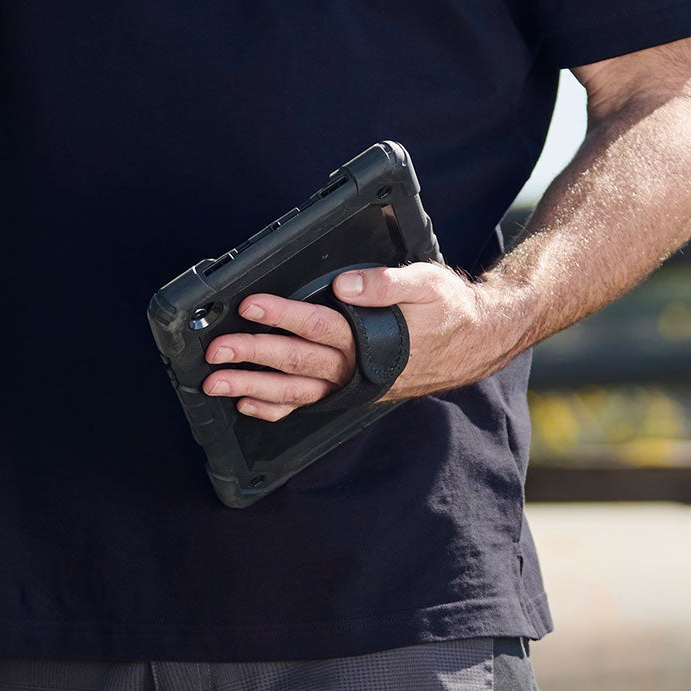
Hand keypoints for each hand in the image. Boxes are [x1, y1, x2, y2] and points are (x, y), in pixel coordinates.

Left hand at [201, 264, 508, 422]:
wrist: (475, 341)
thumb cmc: (448, 307)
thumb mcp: (424, 283)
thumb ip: (384, 283)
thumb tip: (344, 283)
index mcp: (371, 336)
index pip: (317, 325)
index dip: (281, 314)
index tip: (249, 305)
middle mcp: (357, 366)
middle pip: (296, 361)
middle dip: (252, 356)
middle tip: (215, 352)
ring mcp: (353, 384)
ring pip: (296, 390)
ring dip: (254, 387)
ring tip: (217, 384)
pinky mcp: (353, 392)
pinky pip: (310, 404)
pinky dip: (278, 407)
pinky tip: (250, 405)